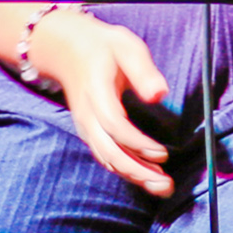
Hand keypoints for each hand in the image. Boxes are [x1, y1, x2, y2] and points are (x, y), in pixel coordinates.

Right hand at [32, 10, 178, 196]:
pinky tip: (146, 176)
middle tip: (165, 184)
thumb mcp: (126, 46)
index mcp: (96, 92)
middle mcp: (87, 116)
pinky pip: (106, 156)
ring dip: (134, 176)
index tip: (162, 153)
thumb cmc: (103, 48)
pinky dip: (125, 170)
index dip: (137, 143)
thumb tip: (160, 95)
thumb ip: (143, 71)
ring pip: (107, 159)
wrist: (67, 51)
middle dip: (137, 171)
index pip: (113, 125)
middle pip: (108, 152)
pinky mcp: (91, 133)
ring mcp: (87, 127)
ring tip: (162, 186)